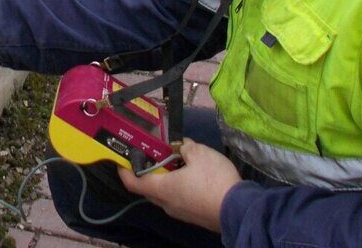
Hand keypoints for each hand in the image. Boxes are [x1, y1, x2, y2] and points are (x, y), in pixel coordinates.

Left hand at [118, 139, 241, 232]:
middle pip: (148, 188)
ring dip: (165, 179)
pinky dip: (178, 187)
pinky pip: (178, 200)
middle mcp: (166, 204)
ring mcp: (180, 212)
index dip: (124, 171)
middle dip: (148, 172)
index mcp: (162, 189)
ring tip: (176, 162)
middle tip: (153, 155)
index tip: (123, 159)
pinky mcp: (192, 216)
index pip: (133, 182)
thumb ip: (184, 146)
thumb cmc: (213, 180)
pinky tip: (192, 175)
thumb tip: (180, 146)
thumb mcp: (199, 153)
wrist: (238, 209)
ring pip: (164, 194)